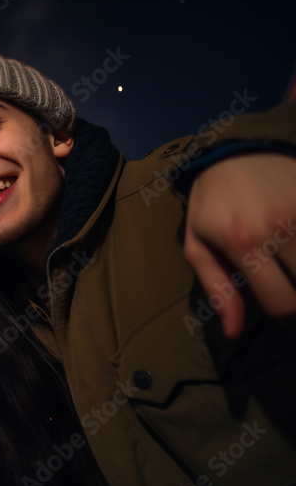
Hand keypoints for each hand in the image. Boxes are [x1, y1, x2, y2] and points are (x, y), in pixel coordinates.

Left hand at [184, 151, 295, 337]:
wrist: (232, 153)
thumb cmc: (210, 206)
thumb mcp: (198, 246)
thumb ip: (218, 290)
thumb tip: (233, 332)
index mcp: (244, 243)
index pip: (283, 303)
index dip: (283, 310)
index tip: (277, 297)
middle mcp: (280, 227)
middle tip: (289, 279)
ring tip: (292, 258)